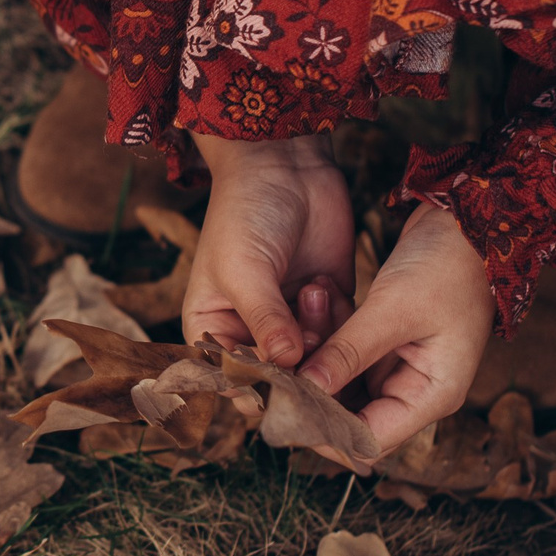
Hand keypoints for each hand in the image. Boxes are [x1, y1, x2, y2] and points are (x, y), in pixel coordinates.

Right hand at [183, 133, 358, 366]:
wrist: (283, 165)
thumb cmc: (244, 213)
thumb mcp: (245, 270)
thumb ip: (266, 320)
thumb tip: (289, 364)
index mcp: (214, 331)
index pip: (235, 380)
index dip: (258, 390)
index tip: (284, 382)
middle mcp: (252, 334)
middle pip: (280, 379)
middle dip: (300, 365)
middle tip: (307, 334)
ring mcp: (292, 322)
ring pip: (316, 362)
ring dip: (321, 336)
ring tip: (313, 290)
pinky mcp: (327, 307)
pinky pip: (342, 338)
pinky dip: (340, 320)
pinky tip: (325, 284)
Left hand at [297, 204, 494, 457]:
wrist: (467, 221)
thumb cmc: (447, 266)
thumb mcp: (393, 309)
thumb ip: (349, 351)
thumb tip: (307, 391)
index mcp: (431, 395)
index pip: (369, 440)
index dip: (325, 432)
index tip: (284, 405)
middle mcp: (414, 389)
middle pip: (349, 413)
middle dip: (313, 384)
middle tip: (282, 351)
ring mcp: (398, 366)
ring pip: (339, 379)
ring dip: (316, 348)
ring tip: (308, 298)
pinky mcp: (383, 341)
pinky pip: (342, 351)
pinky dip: (326, 330)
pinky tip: (317, 294)